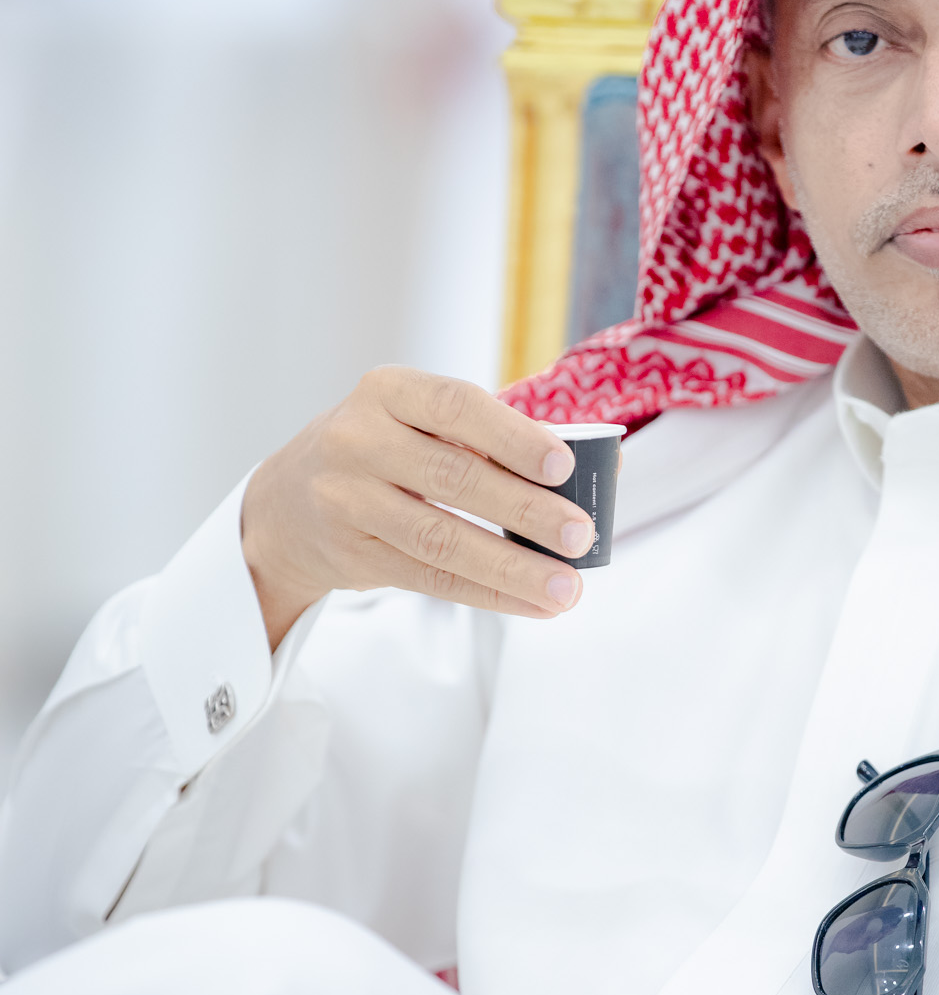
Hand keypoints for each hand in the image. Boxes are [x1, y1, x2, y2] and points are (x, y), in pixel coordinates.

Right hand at [241, 368, 593, 648]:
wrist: (286, 503)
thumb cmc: (384, 450)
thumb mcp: (418, 421)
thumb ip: (493, 435)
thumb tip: (597, 465)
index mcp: (387, 391)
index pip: (454, 407)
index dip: (511, 436)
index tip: (563, 465)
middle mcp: (357, 441)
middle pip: (453, 478)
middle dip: (525, 511)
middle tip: (581, 535)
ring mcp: (348, 502)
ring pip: (440, 539)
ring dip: (512, 567)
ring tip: (567, 587)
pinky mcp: (352, 556)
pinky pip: (430, 578)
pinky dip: (488, 593)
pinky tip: (533, 603)